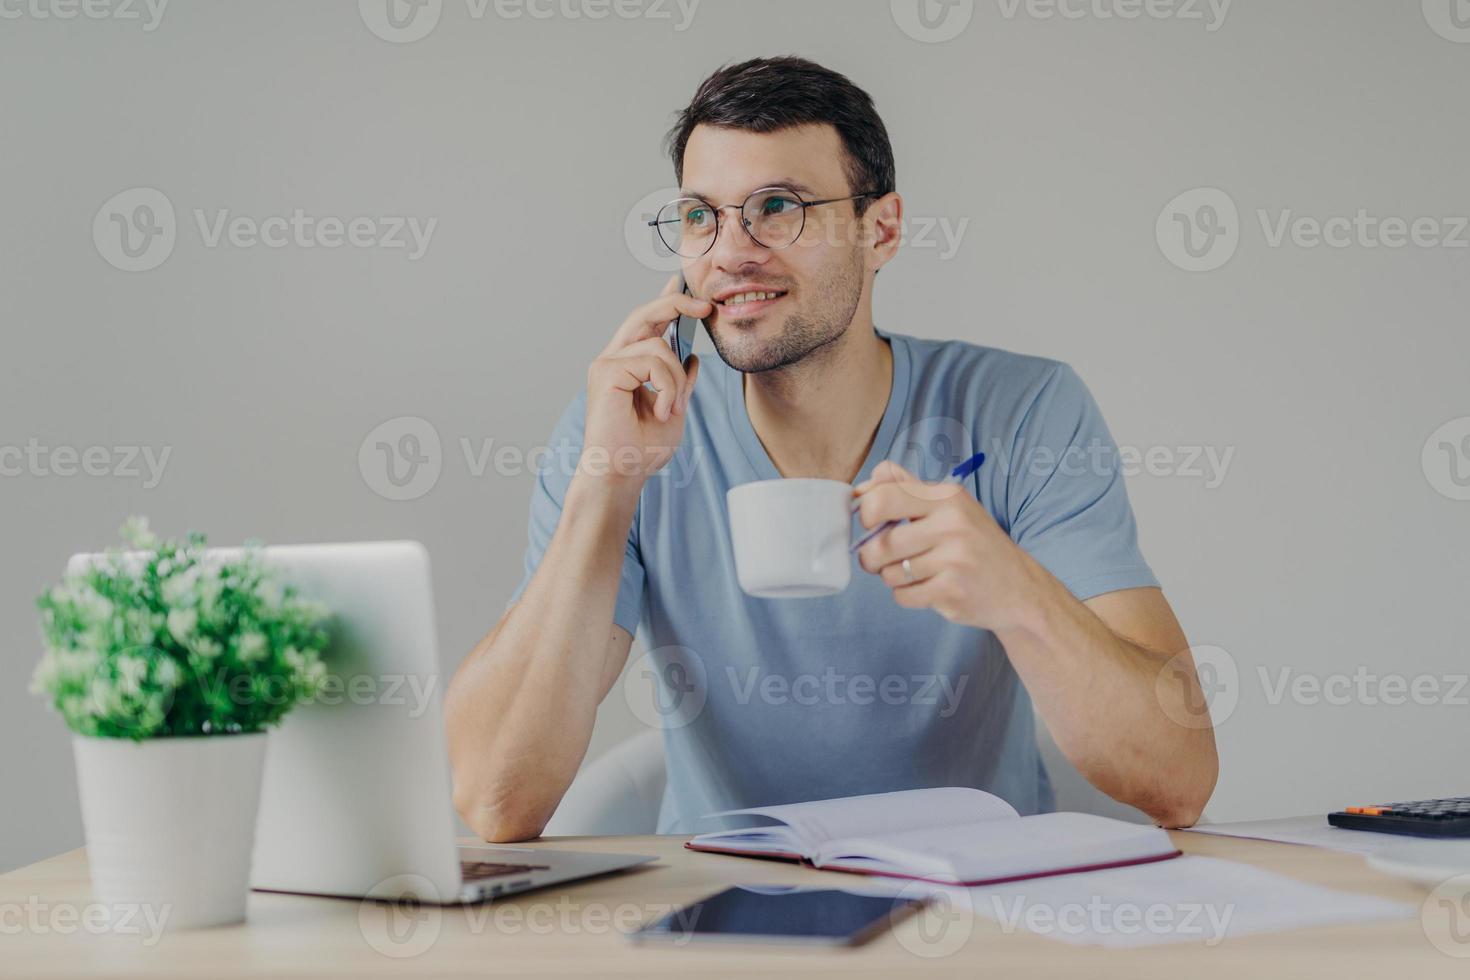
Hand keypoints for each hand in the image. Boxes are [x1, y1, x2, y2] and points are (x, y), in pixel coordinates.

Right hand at [581, 274, 712, 487]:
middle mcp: (614, 359)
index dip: (666, 300)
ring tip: (673, 408)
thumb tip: (694, 357)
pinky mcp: (605, 371)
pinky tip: (663, 409)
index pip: (648, 323)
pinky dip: (667, 386)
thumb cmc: (641, 450)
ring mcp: (606, 363)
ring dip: (676, 379)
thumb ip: (682, 383)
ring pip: (659, 346)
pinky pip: (652, 361)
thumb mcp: (674, 410)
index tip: (684, 287)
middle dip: (676, 303)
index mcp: (628, 365)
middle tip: (705, 307)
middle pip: (645, 314)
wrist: (620, 473)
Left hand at [852, 461, 1041, 630]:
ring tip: (914, 572)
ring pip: (889, 572)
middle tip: (879, 558)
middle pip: (880, 542)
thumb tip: (862, 486)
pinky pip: (902, 595)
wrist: (1021, 588)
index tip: (870, 523)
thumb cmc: (976, 544)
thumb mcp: (951, 505)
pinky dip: (906, 595)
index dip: (864, 512)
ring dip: (892, 577)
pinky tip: (926, 588)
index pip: (882, 497)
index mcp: (946, 496)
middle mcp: (952, 524)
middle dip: (871, 555)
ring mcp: (954, 559)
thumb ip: (907, 488)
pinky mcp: (952, 591)